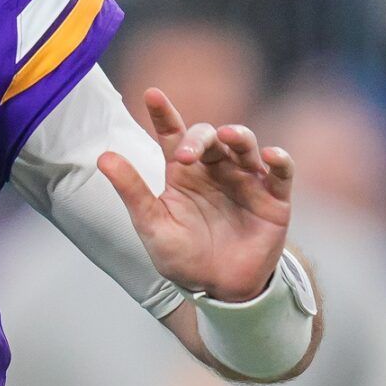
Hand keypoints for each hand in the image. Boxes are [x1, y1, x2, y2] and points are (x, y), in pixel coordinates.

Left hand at [97, 88, 294, 302]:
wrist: (218, 290)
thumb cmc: (182, 256)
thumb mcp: (152, 224)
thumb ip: (132, 190)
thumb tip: (103, 157)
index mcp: (182, 173)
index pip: (171, 134)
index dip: (163, 113)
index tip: (151, 94)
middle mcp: (214, 170)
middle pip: (209, 137)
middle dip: (197, 138)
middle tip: (183, 154)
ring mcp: (245, 181)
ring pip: (245, 145)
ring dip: (238, 137)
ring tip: (228, 137)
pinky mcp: (274, 199)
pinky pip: (282, 173)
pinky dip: (280, 160)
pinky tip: (270, 155)